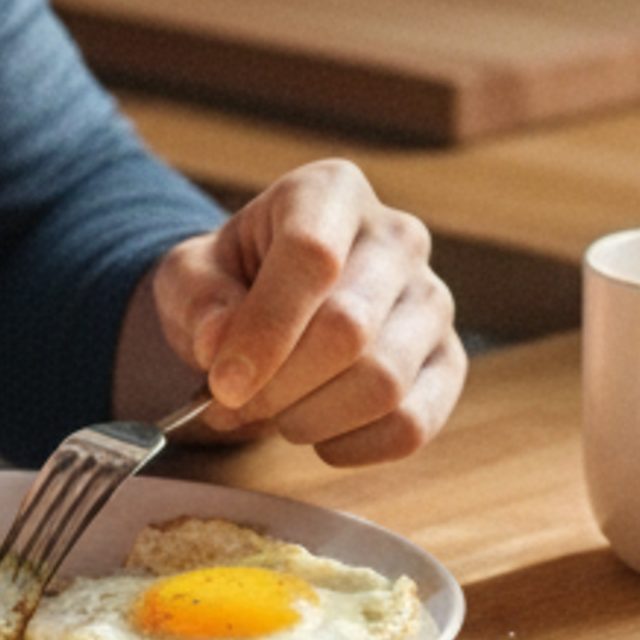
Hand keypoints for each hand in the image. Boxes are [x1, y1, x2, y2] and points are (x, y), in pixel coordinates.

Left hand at [136, 159, 463, 465]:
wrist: (274, 305)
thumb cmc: (233, 282)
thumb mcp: (191, 274)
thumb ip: (198, 301)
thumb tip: (219, 342)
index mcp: (332, 192)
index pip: (312, 256)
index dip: (265, 331)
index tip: (223, 385)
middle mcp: (397, 237)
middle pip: (350, 328)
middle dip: (280, 386)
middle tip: (235, 404)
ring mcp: (432, 299)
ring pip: (384, 382)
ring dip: (312, 419)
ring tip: (276, 412)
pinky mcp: (448, 360)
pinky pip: (413, 424)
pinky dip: (354, 446)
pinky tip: (319, 433)